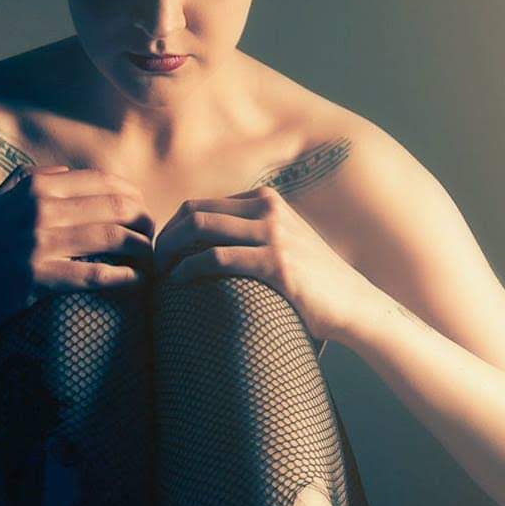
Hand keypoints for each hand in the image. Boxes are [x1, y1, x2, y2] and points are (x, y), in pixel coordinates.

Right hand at [0, 163, 154, 332]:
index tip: (141, 206)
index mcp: (35, 186)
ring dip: (140, 247)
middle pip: (113, 206)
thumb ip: (30, 181)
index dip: (130, 193)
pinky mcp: (39, 276)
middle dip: (142, 218)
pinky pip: (92, 275)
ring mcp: (40, 243)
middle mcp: (41, 209)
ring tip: (151, 254)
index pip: (99, 181)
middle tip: (153, 231)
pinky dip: (121, 276)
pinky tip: (136, 279)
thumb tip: (66, 172)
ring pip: (110, 238)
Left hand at [153, 184, 365, 344]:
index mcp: (266, 201)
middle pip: (193, 211)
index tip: (159, 255)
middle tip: (150, 266)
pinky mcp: (276, 262)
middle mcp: (268, 209)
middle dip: (163, 237)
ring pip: (199, 227)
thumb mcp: (282, 245)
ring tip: (157, 276)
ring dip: (168, 251)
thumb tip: (208, 251)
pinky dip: (187, 269)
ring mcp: (273, 233)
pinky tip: (176, 283)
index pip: (202, 205)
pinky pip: (216, 257)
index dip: (172, 229)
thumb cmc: (313, 283)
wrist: (355, 305)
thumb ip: (251, 238)